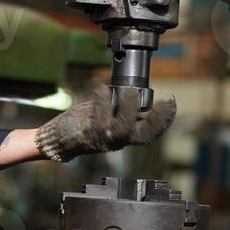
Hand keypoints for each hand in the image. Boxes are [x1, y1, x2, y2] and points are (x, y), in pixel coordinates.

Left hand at [34, 85, 176, 161]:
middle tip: (164, 102)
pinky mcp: (86, 135)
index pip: (151, 132)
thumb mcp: (108, 114)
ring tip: (129, 91)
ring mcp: (102, 140)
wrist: (58, 137)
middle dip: (157, 120)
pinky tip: (101, 88)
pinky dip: (101, 103)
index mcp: (125, 135)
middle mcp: (117, 141)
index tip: (172, 101)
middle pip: (143, 136)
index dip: (164, 120)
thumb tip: (135, 92)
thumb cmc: (83, 123)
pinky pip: (97, 121)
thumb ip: (122, 107)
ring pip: (121, 129)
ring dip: (128, 110)